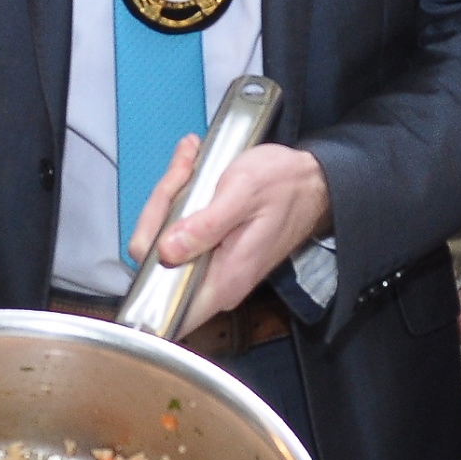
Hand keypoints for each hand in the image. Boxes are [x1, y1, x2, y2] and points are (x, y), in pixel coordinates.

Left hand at [126, 136, 331, 335]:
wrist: (312, 181)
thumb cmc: (285, 185)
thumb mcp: (242, 194)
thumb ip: (205, 226)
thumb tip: (167, 252)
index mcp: (224, 280)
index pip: (162, 298)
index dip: (148, 260)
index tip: (160, 215)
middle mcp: (215, 283)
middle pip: (157, 259)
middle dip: (162, 207)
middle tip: (184, 170)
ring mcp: (212, 267)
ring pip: (164, 239)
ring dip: (172, 194)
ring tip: (191, 160)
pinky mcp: (211, 250)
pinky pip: (180, 229)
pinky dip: (181, 195)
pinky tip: (194, 168)